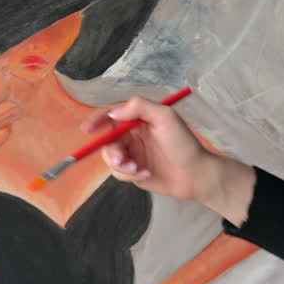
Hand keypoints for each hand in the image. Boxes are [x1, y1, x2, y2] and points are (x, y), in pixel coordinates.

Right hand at [82, 95, 214, 201]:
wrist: (195, 174)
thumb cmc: (183, 143)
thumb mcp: (165, 117)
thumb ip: (140, 108)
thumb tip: (112, 112)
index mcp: (139, 119)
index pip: (112, 115)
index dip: (97, 120)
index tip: (87, 129)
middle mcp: (133, 135)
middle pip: (107, 140)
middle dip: (112, 151)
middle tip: (123, 159)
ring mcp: (133, 154)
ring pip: (110, 158)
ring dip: (121, 165)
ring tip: (138, 169)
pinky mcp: (133, 172)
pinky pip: (119, 173)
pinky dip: (129, 175)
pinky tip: (146, 175)